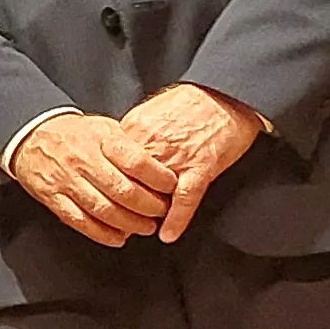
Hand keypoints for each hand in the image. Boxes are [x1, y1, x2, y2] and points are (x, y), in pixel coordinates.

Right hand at [5, 110, 178, 248]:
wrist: (31, 135)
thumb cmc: (74, 134)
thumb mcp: (104, 127)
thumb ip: (129, 145)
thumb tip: (160, 166)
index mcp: (100, 140)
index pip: (137, 162)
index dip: (159, 178)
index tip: (171, 186)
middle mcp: (83, 160)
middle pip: (123, 191)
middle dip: (149, 207)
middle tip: (161, 212)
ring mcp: (66, 181)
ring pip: (104, 210)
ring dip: (130, 224)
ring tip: (145, 227)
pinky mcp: (52, 197)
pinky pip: (80, 221)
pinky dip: (102, 234)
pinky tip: (118, 236)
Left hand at [120, 85, 264, 239]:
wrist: (227, 94)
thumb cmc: (191, 101)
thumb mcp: (151, 110)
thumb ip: (132, 133)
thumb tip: (116, 151)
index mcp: (135, 128)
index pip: (110, 163)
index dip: (107, 183)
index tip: (103, 196)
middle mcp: (152, 143)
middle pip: (126, 181)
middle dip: (122, 202)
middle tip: (119, 219)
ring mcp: (177, 157)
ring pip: (152, 193)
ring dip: (147, 214)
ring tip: (142, 226)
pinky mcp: (202, 167)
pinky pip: (185, 199)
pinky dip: (176, 220)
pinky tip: (168, 234)